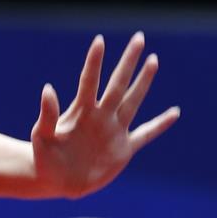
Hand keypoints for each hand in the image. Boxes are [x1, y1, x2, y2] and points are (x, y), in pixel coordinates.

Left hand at [31, 32, 179, 198]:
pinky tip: (174, 112)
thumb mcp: (42, 136)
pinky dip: (160, 124)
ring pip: (133, 101)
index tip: (99, 40)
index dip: (94, 61)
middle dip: (128, 61)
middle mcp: (100, 116)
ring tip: (153, 60)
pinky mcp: (123, 150)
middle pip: (118, 83)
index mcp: (81, 112)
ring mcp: (113, 131)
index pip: (90, 81)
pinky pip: (146, 134)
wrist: (53, 179)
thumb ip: (47, 114)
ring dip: (143, 81)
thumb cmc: (43, 156)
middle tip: (138, 37)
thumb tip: (47, 88)